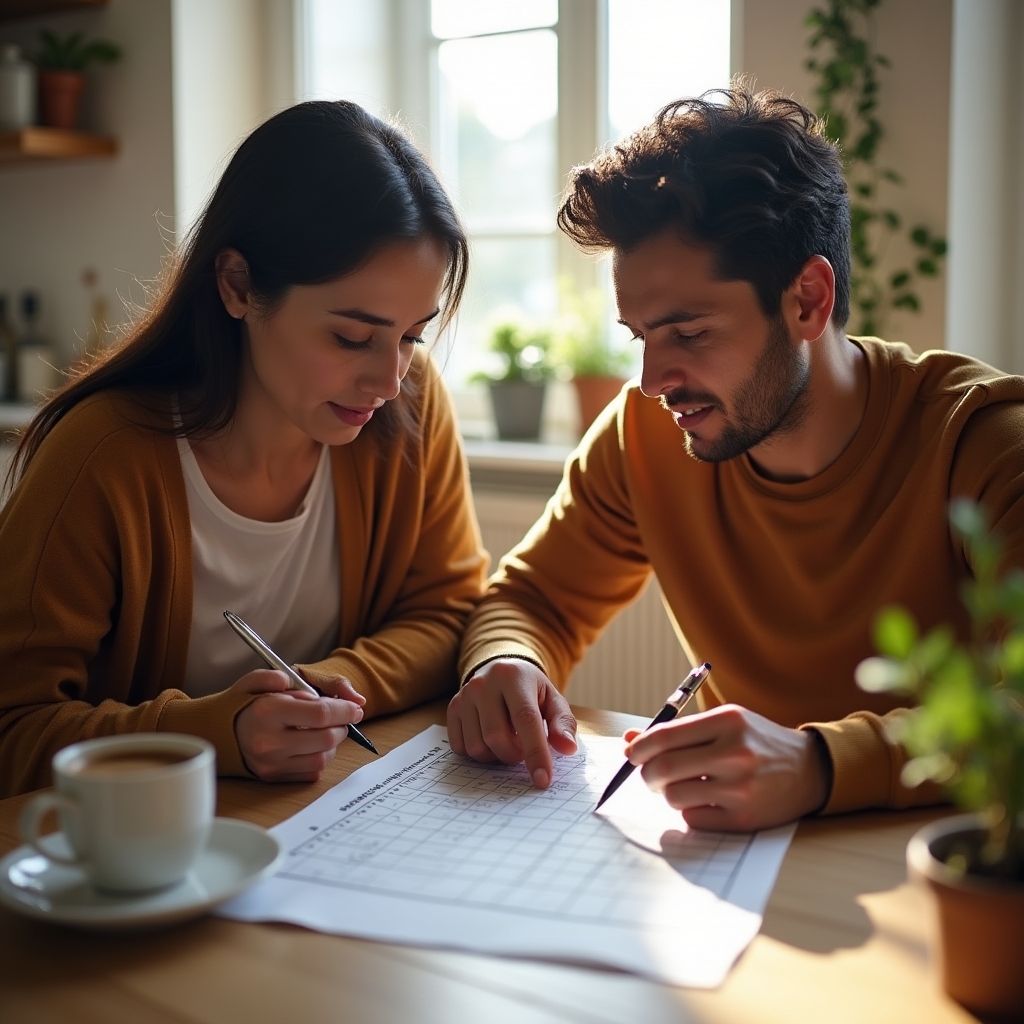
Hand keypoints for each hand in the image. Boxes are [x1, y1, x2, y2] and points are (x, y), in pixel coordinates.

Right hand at [232, 670, 365, 782]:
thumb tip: (321, 692)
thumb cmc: (243, 703)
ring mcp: (271, 764)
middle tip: (339, 718)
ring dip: (332, 743)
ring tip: (322, 730)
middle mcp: (269, 741)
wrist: (217, 733)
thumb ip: (290, 676)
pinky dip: (319, 758)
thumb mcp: (259, 679)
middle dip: (341, 726)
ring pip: (322, 758)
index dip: (345, 709)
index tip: (356, 707)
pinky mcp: (273, 778)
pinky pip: (312, 772)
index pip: (320, 714)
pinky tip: (310, 745)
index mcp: (268, 711)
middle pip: (326, 739)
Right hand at [447, 659, 577, 788]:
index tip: (543, 780)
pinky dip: (479, 753)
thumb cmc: (530, 690)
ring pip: (477, 746)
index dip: (535, 752)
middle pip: (497, 737)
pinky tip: (489, 739)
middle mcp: (484, 683)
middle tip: (523, 750)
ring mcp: (464, 695)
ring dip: (496, 756)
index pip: (525, 719)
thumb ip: (563, 723)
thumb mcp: (552, 700)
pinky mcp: (452, 708)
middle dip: (513, 755)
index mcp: (513, 676)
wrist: (500, 670)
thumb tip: (567, 748)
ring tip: (508, 741)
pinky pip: (461, 747)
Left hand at [624, 704, 830, 830]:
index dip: (639, 748)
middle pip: (664, 768)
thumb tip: (629, 741)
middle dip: (647, 774)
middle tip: (651, 775)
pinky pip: (693, 818)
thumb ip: (677, 731)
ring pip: (674, 796)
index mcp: (727, 721)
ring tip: (683, 785)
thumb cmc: (755, 742)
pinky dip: (690, 810)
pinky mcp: (744, 818)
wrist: (809, 769)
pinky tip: (705, 800)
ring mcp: (740, 788)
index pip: (664, 737)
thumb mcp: (722, 723)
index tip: (632, 754)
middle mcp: (734, 753)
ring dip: (669, 793)